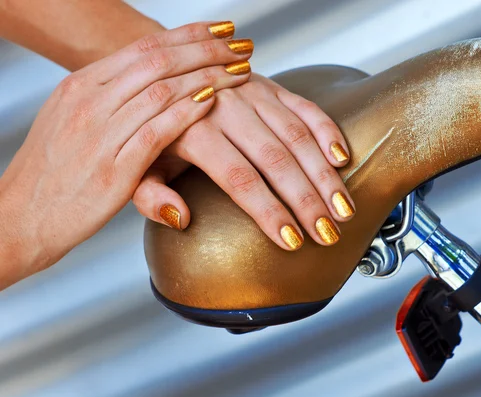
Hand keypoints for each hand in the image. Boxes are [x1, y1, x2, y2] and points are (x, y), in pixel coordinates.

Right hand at [0, 22, 252, 286]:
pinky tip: (212, 102)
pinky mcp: (112, 169)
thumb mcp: (72, 124)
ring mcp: (100, 133)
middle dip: (207, 49)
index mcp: (80, 87)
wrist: (20, 219)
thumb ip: (108, 102)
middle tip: (240, 46)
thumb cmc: (52, 175)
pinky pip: (157, 130)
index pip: (143, 48)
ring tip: (239, 71)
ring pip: (163, 89)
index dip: (188, 36)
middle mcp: (89, 102)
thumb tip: (146, 88)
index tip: (219, 31)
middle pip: (158, 60)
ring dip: (208, 77)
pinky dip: (188, 113)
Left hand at [132, 73, 355, 250]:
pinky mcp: (270, 85)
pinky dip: (326, 131)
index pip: (239, 178)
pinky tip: (341, 159)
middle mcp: (225, 106)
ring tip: (343, 209)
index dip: (268, 211)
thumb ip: (150, 195)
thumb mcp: (137, 163)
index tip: (291, 241)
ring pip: (297, 136)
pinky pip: (305, 106)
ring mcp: (251, 92)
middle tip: (327, 234)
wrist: (162, 72)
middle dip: (306, 201)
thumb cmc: (154, 127)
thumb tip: (180, 219)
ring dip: (323, 175)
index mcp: (191, 129)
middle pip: (275, 160)